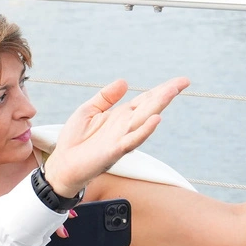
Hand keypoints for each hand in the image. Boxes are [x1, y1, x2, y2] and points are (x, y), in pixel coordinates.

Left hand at [43, 77, 188, 196]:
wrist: (63, 164)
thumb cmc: (75, 140)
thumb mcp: (88, 110)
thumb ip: (106, 96)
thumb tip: (124, 82)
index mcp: (120, 116)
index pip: (145, 100)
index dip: (162, 90)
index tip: (181, 81)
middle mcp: (125, 126)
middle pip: (149, 107)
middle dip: (166, 94)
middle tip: (183, 82)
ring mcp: (121, 138)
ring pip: (144, 120)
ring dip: (158, 106)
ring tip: (171, 92)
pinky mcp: (114, 151)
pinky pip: (132, 140)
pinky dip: (145, 131)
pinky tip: (155, 120)